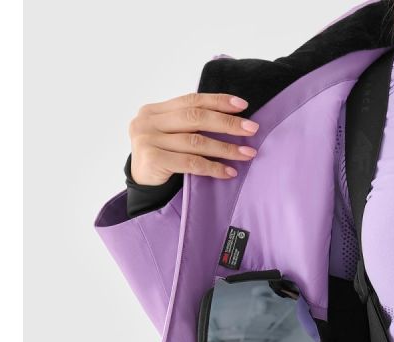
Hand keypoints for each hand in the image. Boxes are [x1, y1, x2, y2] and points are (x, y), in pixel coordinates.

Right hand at [129, 93, 258, 184]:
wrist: (141, 188)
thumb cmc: (161, 159)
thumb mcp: (170, 136)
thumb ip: (188, 124)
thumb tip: (230, 118)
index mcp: (154, 111)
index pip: (191, 101)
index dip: (218, 101)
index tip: (242, 105)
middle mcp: (149, 121)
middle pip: (196, 118)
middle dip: (227, 123)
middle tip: (252, 128)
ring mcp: (148, 140)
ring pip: (196, 141)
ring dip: (226, 148)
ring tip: (247, 153)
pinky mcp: (153, 159)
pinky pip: (191, 163)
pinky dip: (213, 168)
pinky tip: (229, 172)